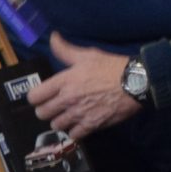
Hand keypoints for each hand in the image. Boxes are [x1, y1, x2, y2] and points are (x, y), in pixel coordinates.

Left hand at [30, 32, 144, 136]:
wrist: (136, 83)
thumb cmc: (111, 67)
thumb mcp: (87, 54)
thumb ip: (65, 49)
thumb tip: (52, 37)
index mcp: (63, 81)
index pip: (34, 96)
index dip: (36, 97)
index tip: (42, 96)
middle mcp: (67, 99)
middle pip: (42, 113)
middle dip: (46, 109)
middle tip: (55, 106)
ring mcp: (79, 114)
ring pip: (56, 125)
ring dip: (60, 120)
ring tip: (67, 115)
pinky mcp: (91, 125)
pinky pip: (73, 135)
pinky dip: (75, 131)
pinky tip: (79, 124)